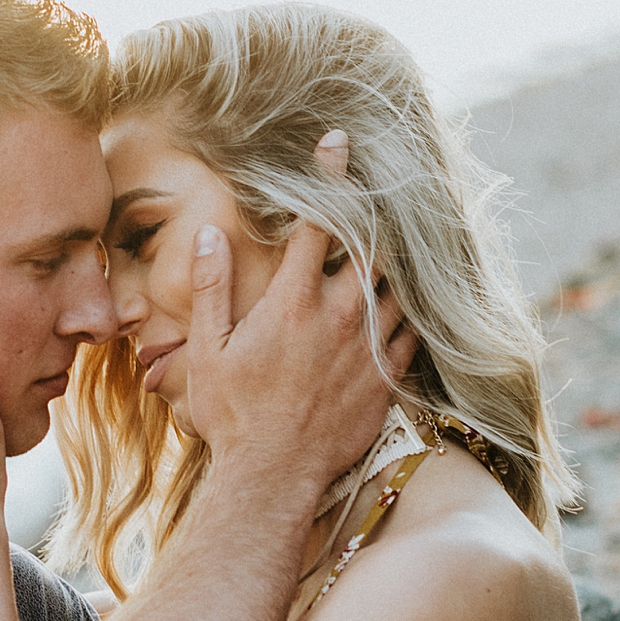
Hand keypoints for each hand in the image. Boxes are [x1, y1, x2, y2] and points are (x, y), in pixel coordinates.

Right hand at [183, 131, 418, 495]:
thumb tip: (212, 234)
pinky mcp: (387, 378)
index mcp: (292, 301)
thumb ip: (211, 289)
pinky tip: (406, 300)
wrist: (273, 477)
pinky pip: (412, 330)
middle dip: (377, 211)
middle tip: (383, 188)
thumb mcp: (207, 351)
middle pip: (374, 245)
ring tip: (401, 237)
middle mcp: (339, 315)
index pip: (318, 221)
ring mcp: (369, 346)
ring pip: (400, 284)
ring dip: (398, 260)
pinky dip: (410, 309)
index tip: (338, 143)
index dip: (329, 175)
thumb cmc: (233, 416)